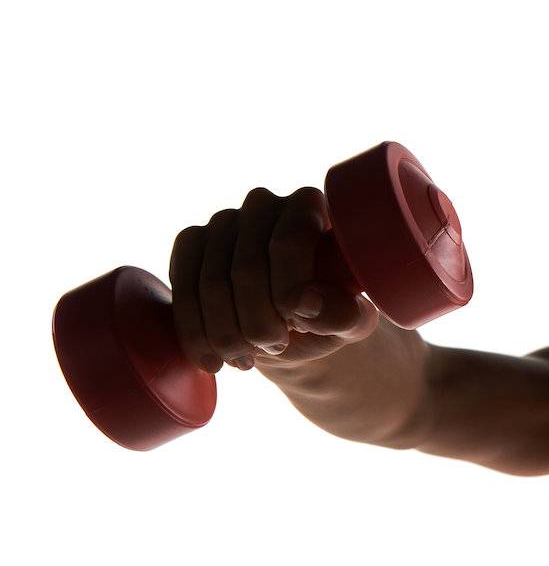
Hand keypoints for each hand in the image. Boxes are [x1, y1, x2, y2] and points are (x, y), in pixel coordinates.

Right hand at [169, 186, 379, 373]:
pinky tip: (214, 360)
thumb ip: (343, 314)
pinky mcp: (192, 243)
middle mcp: (264, 205)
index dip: (288, 288)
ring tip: (247, 359)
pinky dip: (195, 332)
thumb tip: (305, 303)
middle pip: (247, 266)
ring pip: (212, 282)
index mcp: (311, 207)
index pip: (290, 240)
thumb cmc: (328, 317)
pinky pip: (182, 287)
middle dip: (258, 321)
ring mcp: (223, 222)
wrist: (290, 330)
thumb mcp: (349, 323)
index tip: (296, 324)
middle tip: (275, 346)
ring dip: (227, 333)